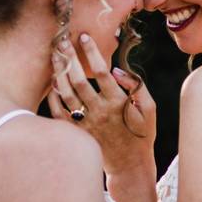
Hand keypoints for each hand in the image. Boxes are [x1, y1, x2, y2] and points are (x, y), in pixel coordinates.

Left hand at [46, 33, 156, 175]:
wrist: (129, 164)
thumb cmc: (141, 132)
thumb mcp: (149, 108)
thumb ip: (137, 86)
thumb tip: (118, 70)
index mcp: (119, 102)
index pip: (103, 72)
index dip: (92, 52)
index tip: (85, 37)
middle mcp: (100, 111)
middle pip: (80, 80)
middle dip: (70, 58)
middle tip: (63, 41)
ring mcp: (86, 123)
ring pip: (67, 94)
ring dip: (59, 73)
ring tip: (55, 56)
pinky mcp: (77, 132)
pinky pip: (59, 113)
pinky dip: (53, 97)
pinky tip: (52, 82)